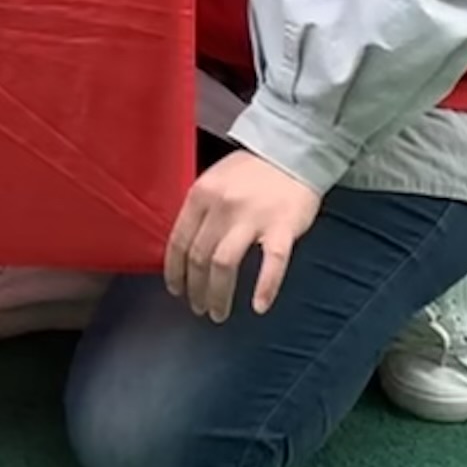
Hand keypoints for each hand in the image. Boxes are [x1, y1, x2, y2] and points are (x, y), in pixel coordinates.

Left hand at [163, 147, 320, 322]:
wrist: (291, 151)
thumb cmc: (250, 171)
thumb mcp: (214, 182)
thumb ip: (200, 211)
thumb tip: (185, 249)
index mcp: (200, 195)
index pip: (179, 241)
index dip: (174, 271)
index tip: (176, 291)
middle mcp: (221, 206)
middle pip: (199, 257)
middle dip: (196, 289)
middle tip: (199, 309)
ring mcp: (252, 217)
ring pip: (224, 264)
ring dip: (219, 294)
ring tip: (218, 314)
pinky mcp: (283, 227)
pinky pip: (272, 263)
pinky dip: (265, 287)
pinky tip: (259, 306)